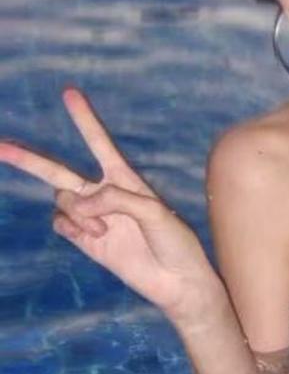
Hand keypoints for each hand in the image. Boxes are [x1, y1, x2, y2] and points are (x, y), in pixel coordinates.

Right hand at [0, 88, 222, 324]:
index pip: (100, 143)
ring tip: (106, 229)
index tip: (70, 92)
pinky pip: (61, 223)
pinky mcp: (85, 240)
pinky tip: (96, 237)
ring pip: (61, 201)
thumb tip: (81, 203)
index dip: (85, 119)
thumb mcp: (154, 213)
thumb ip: (117, 200)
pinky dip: (73, 227)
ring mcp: (92, 218)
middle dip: (27, 159)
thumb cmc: (175, 242)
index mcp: (126, 179)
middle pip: (57, 171)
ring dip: (79, 213)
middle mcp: (104, 194)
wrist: (176, 281)